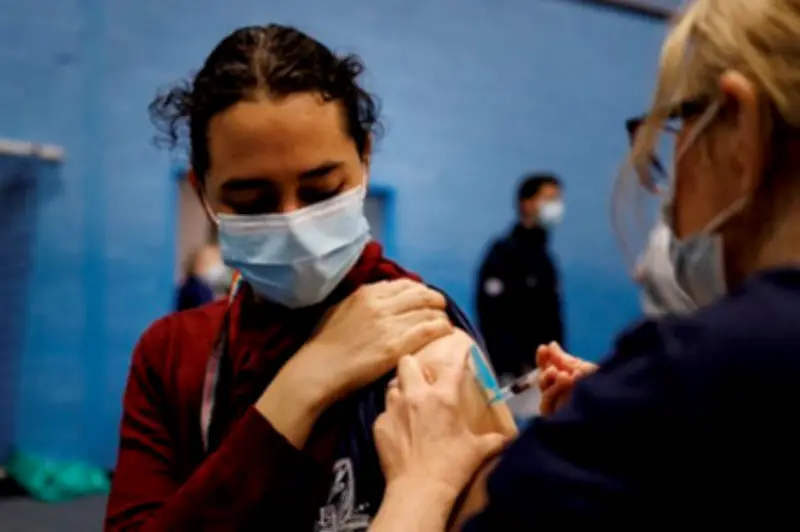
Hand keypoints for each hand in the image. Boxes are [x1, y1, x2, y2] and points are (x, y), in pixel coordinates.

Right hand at [258, 279, 452, 445]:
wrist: (318, 369)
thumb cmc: (324, 344)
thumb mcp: (341, 309)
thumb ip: (363, 301)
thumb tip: (385, 298)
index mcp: (367, 293)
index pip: (405, 285)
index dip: (420, 291)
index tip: (424, 300)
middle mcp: (380, 304)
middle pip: (421, 294)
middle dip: (435, 300)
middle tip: (440, 309)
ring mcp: (389, 324)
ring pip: (429, 311)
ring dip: (441, 316)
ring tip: (444, 324)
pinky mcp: (396, 346)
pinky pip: (429, 330)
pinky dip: (442, 329)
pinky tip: (446, 333)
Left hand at [374, 353, 507, 502]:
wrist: (419, 488)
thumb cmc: (452, 466)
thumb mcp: (478, 451)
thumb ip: (494, 440)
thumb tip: (509, 439)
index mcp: (443, 396)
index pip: (452, 364)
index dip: (457, 354)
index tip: (460, 349)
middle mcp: (416, 395)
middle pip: (407, 362)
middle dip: (413, 366)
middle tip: (421, 379)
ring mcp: (394, 408)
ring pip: (392, 385)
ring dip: (400, 391)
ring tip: (407, 403)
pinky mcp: (379, 424)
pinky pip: (384, 412)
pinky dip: (391, 418)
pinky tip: (398, 430)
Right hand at [536, 342, 596, 415]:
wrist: (613, 403)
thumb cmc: (602, 385)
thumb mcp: (582, 368)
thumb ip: (564, 359)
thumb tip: (551, 345)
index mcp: (567, 382)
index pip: (549, 369)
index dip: (543, 359)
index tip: (544, 347)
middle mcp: (562, 395)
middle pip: (543, 381)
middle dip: (545, 370)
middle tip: (554, 367)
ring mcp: (560, 408)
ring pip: (544, 392)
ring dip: (549, 380)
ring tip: (564, 374)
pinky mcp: (558, 419)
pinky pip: (547, 404)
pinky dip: (554, 390)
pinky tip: (566, 380)